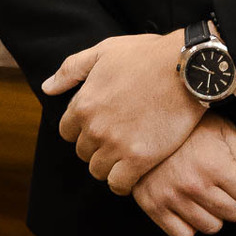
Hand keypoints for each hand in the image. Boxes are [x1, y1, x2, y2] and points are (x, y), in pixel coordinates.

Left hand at [43, 30, 204, 193]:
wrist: (188, 68)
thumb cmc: (148, 55)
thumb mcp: (105, 51)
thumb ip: (71, 69)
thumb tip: (47, 87)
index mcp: (83, 104)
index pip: (67, 132)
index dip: (84, 129)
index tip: (101, 125)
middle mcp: (95, 128)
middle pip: (84, 153)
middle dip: (97, 147)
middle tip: (118, 138)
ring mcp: (117, 145)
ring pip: (99, 171)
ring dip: (109, 165)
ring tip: (126, 155)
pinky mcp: (140, 159)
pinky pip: (119, 184)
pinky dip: (123, 182)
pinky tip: (133, 172)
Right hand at [133, 116, 235, 235]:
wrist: (145, 127)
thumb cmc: (190, 128)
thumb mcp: (223, 132)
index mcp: (215, 165)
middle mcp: (194, 184)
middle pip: (235, 214)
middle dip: (235, 201)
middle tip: (223, 185)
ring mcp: (172, 198)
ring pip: (212, 227)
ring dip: (214, 215)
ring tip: (206, 194)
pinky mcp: (154, 207)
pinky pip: (184, 235)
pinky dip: (189, 226)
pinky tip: (189, 206)